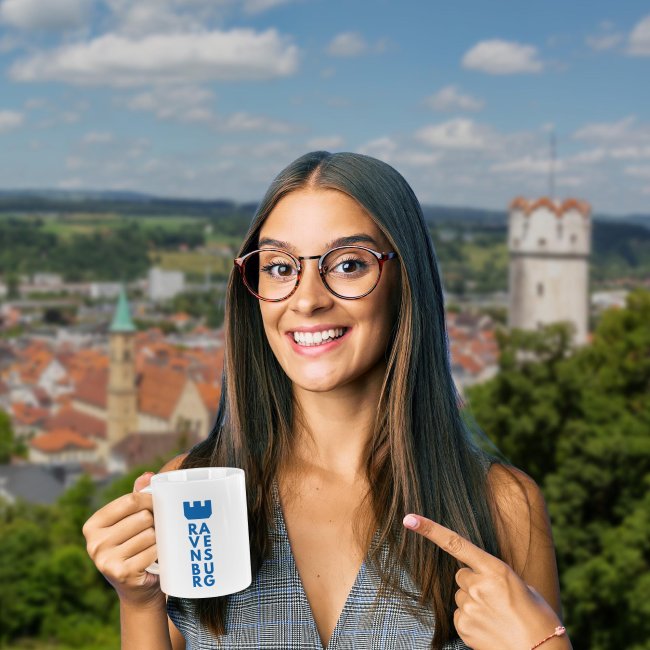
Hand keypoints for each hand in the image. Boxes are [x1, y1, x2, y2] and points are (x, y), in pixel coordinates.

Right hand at [83, 472, 162, 607]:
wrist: (137, 588)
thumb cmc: (134, 546)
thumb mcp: (130, 521)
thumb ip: (136, 497)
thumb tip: (148, 476)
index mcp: (93, 525)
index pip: (130, 500)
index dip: (149, 500)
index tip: (155, 506)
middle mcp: (94, 543)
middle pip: (142, 517)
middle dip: (153, 523)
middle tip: (151, 533)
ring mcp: (105, 560)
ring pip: (150, 534)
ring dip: (156, 540)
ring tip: (149, 548)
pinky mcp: (121, 573)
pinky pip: (152, 551)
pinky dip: (157, 554)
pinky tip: (151, 561)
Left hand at [403, 514, 567, 649]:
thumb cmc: (539, 620)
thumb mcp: (522, 587)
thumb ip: (495, 576)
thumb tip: (481, 577)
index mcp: (495, 569)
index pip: (455, 543)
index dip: (430, 530)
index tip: (409, 519)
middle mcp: (478, 585)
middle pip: (461, 575)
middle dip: (473, 583)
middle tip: (496, 600)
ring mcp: (468, 607)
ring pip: (461, 597)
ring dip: (473, 603)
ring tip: (497, 618)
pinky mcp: (463, 627)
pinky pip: (460, 616)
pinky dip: (471, 621)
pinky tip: (490, 629)